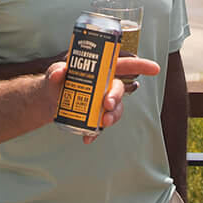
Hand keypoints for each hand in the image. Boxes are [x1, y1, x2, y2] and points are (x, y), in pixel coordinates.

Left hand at [43, 55, 161, 143]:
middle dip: (117, 97)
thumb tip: (59, 73)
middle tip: (107, 104)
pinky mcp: (96, 117)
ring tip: (103, 123)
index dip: (141, 65)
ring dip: (112, 116)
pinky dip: (95, 133)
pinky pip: (101, 126)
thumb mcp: (54, 72)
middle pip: (119, 89)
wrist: (48, 100)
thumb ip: (57, 71)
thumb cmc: (56, 79)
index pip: (124, 64)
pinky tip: (88, 137)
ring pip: (115, 109)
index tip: (155, 68)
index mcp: (101, 70)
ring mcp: (102, 102)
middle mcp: (106, 86)